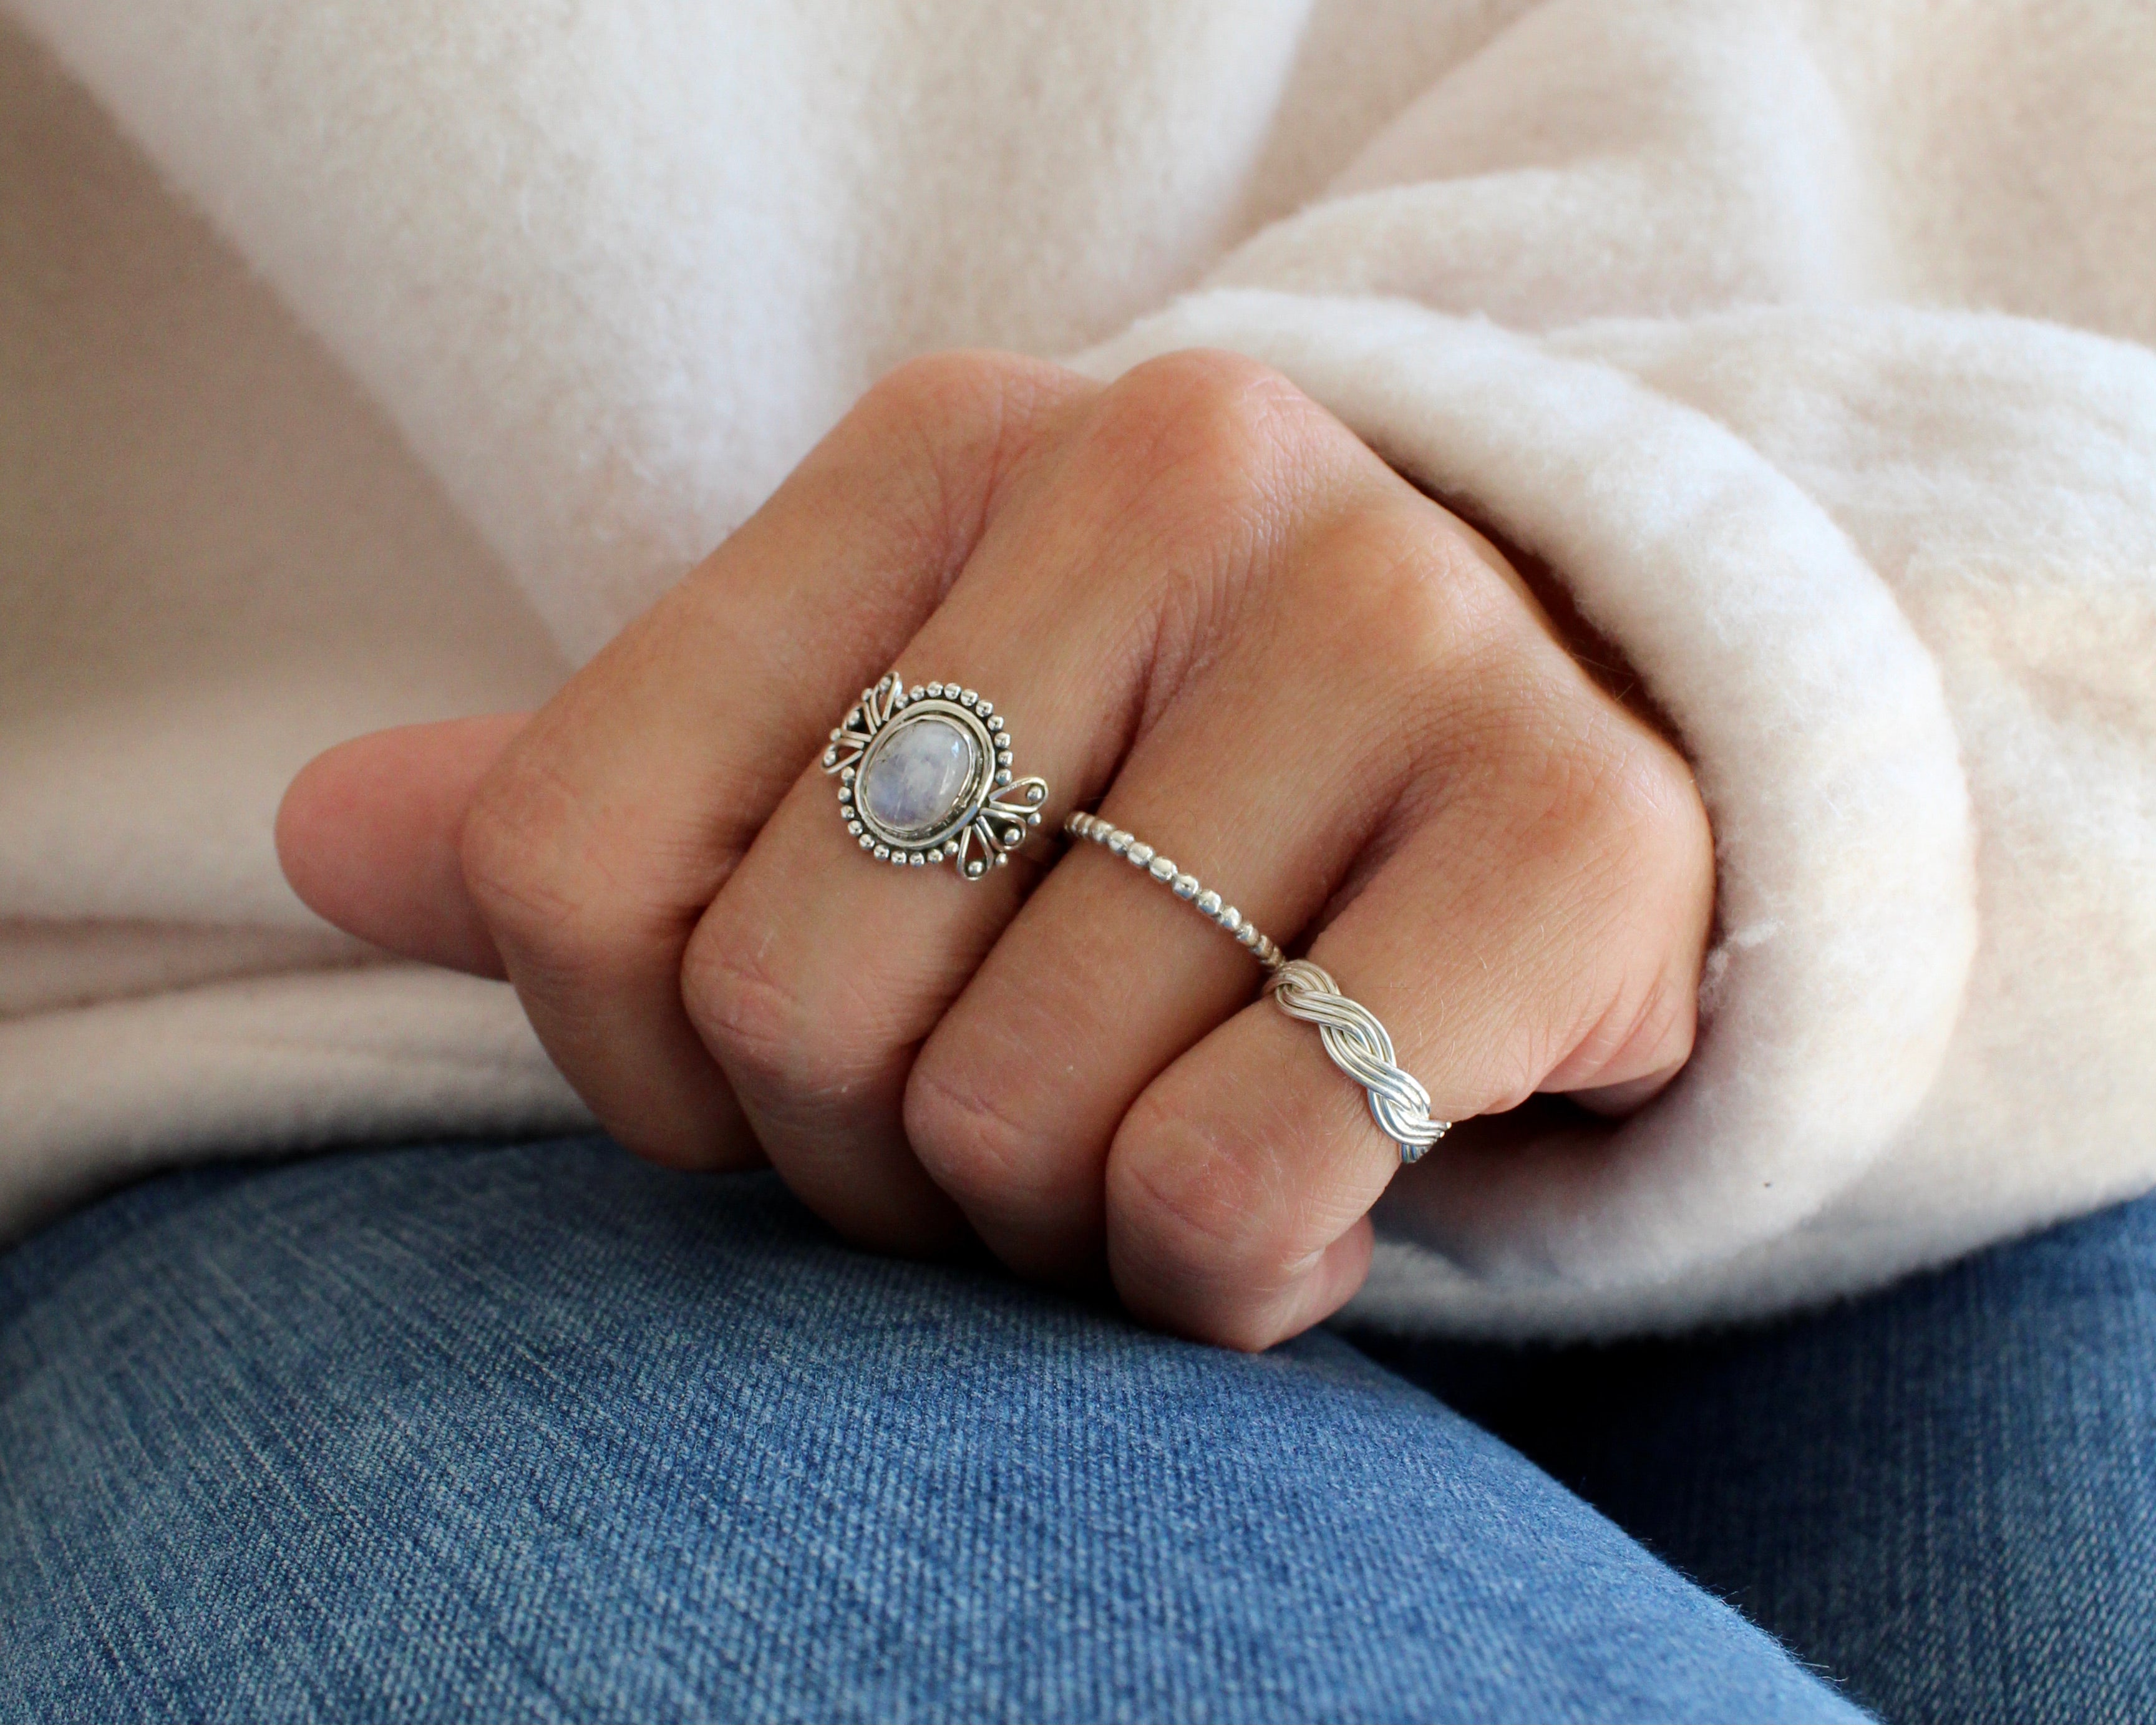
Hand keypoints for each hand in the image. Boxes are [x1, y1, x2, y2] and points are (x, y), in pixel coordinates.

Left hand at [278, 350, 1713, 1348]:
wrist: (1551, 765)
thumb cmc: (1170, 785)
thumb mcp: (890, 744)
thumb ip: (628, 803)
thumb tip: (324, 838)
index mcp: (938, 445)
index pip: (577, 855)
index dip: (647, 1075)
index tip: (796, 1089)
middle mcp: (1165, 473)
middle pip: (801, 1006)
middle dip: (885, 1170)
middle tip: (1018, 1138)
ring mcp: (1386, 626)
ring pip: (1023, 1119)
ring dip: (1059, 1235)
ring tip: (1164, 1151)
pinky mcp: (1563, 824)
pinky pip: (1230, 1183)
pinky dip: (1225, 1276)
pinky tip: (1309, 1202)